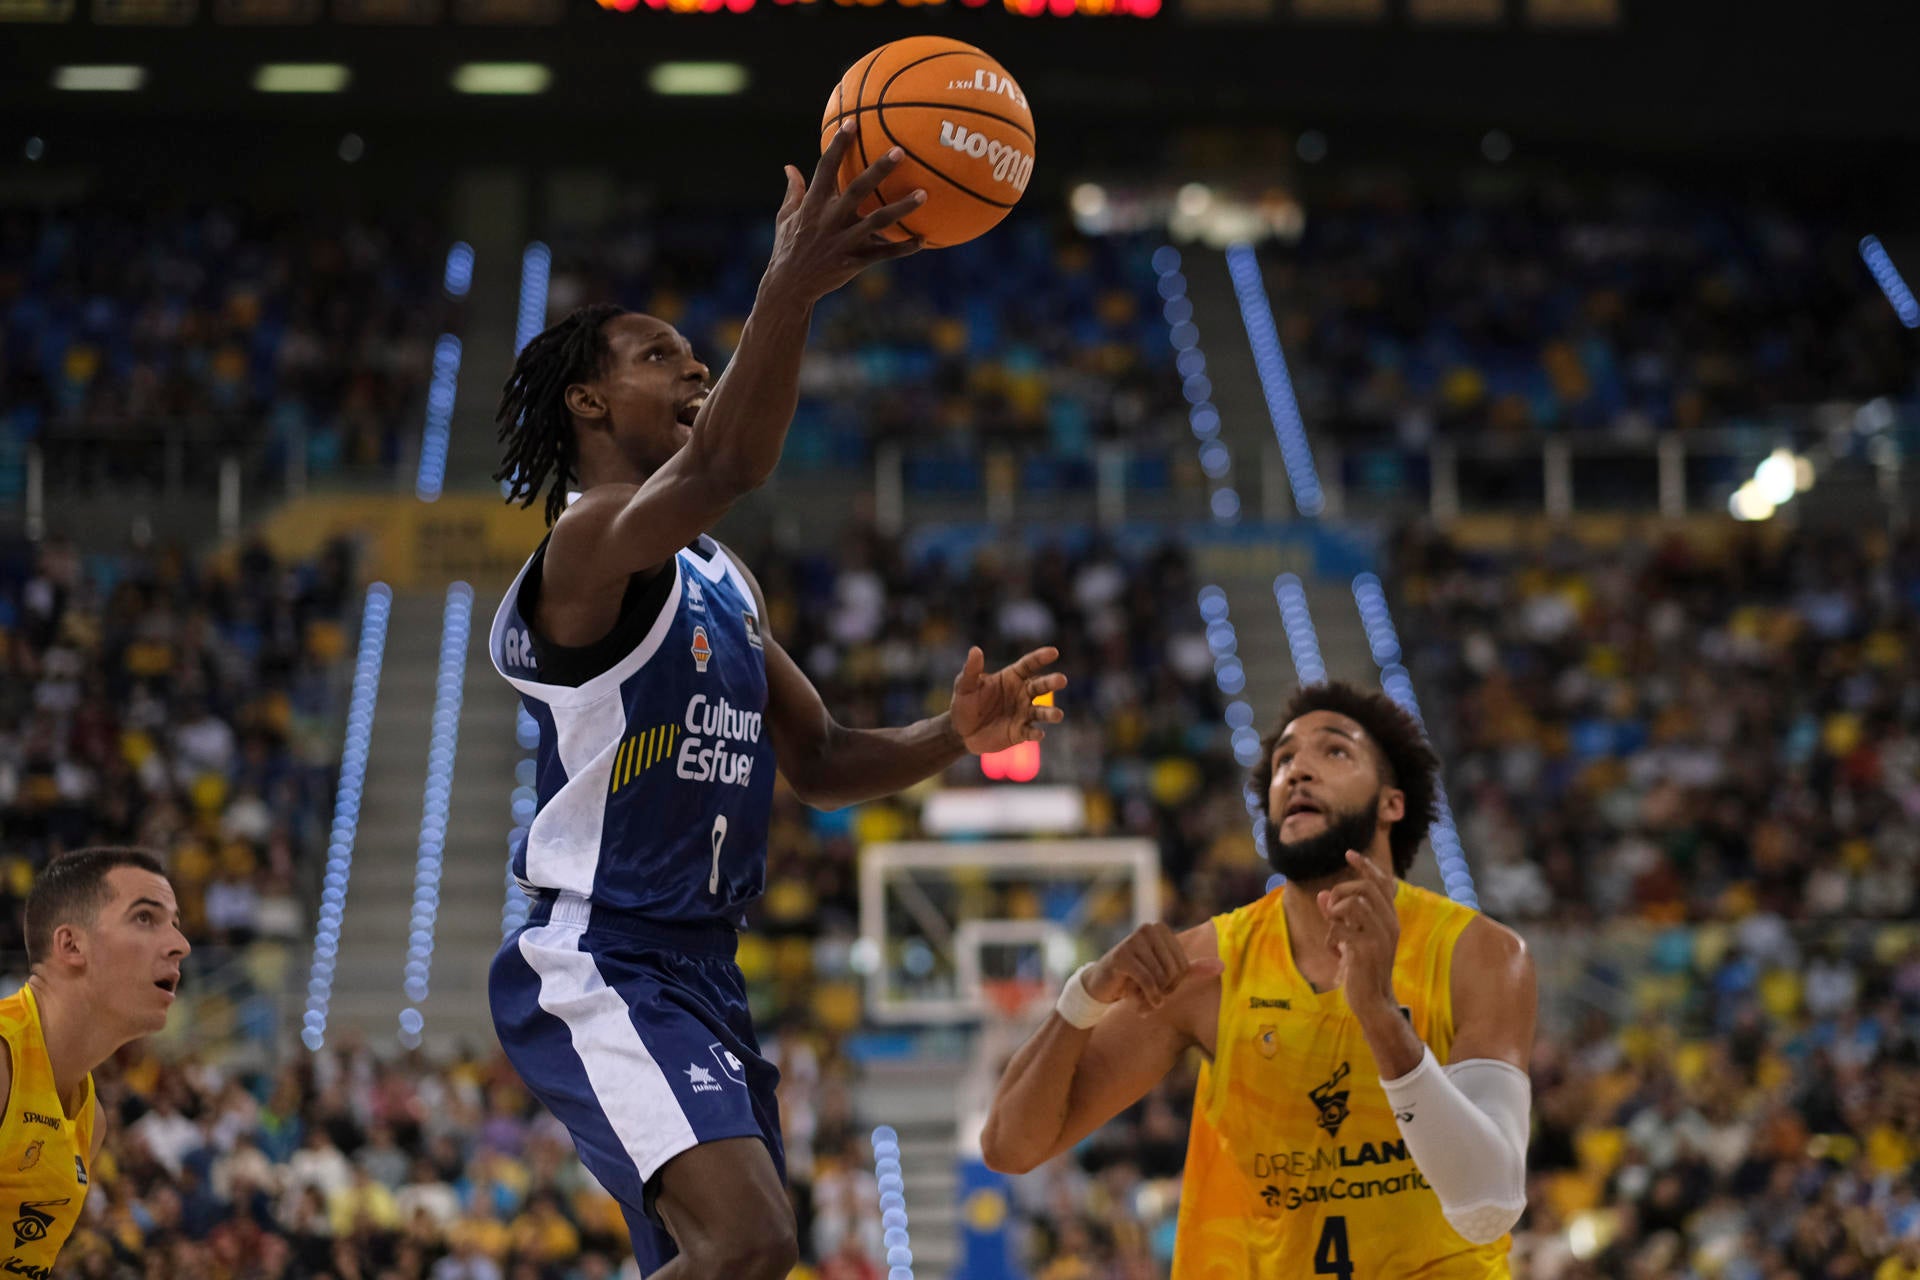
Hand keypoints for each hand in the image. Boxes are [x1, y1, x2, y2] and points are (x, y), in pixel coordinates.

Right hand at [761, 123, 924, 305]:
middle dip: (878, 170)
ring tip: (924, 194)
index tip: (852, 123)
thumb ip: (793, 191)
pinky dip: (904, 248)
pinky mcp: (853, 262)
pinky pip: (883, 254)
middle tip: (900, 151)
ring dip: (902, 208)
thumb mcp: (785, 218)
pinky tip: (923, 239)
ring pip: (877, 221)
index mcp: (812, 205)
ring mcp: (843, 241)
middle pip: (857, 190)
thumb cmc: (788, 248)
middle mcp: (829, 220)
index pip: (825, 169)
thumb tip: (789, 166)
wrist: (789, 287)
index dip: (838, 145)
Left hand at [949, 645, 1066, 753]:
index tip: (1053, 652)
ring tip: (1057, 715)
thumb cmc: (965, 703)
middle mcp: (1022, 694)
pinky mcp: (1020, 732)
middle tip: (1062, 680)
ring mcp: (1023, 713)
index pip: (1029, 665)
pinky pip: (1030, 732)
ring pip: (1041, 712)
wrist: (961, 731)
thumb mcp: (964, 685)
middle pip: (1041, 686)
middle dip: (1052, 683)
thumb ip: (971, 669)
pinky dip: (1036, 733)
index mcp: (1012, 677)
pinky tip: (1039, 734)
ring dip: (1050, 713)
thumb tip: (975, 650)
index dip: (1041, 658)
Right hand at [1084, 923, 1223, 1010]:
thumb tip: (1222, 966)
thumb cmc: (1136, 979)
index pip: (1182, 965)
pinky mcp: (1121, 954)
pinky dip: (1148, 997)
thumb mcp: (1166, 974)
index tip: (1160, 989)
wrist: (1102, 985)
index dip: (1174, 984)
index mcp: (1161, 930)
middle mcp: (1148, 929)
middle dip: (1165, 990)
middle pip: (1173, 970)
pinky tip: (1141, 1006)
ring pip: (1160, 976)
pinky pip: (1147, 980)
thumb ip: (1193, 969)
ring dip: (1153, 996)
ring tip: (1141, 999)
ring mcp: (1133, 939)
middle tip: (1151, 997)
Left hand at [1318, 850, 1401, 1009]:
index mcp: (1389, 919)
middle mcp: (1390, 924)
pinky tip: (1336, 953)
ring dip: (1334, 915)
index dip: (1366, 866)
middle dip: (1340, 892)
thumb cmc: (1361, 969)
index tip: (1350, 853)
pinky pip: (1339, 928)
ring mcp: (1380, 936)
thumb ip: (1338, 917)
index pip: (1382, 883)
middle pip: (1364, 887)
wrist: (1372, 1001)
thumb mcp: (1350, 938)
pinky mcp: (1367, 949)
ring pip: (1352, 903)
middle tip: (1331, 911)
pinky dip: (1330, 939)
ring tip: (1334, 933)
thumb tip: (1321, 895)